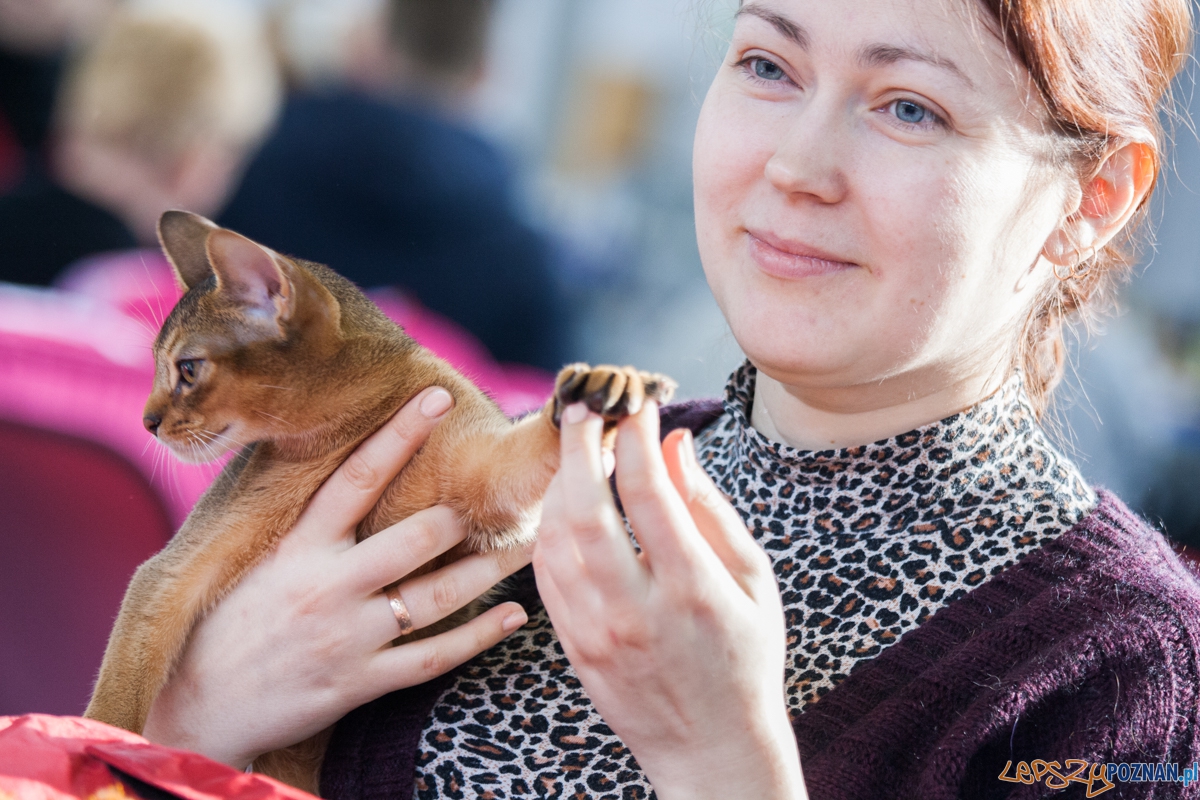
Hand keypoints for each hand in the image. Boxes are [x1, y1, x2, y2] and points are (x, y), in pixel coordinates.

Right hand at [142, 387, 531, 768]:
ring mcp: (347, 636)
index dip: (400, 432)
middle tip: (503, 495)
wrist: (194, 707)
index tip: (438, 397)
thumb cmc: (225, 622)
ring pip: (435, 595)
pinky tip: (511, 615)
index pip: (356, 475)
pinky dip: (478, 636)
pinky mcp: (359, 682)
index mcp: (297, 545)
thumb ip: (301, 519)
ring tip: (529, 544)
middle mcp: (326, 585)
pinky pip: (432, 657)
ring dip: (490, 569)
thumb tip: (345, 463)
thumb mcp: (253, 558)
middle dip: (461, 514)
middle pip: (415, 536)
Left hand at [533, 401, 806, 799]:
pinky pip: (544, 573)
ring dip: (558, 484)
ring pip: (554, 539)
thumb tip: (674, 441)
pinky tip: (565, 504)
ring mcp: (596, 633)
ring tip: (576, 453)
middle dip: (578, 447)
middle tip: (583, 409)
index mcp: (693, 589)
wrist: (712, 749)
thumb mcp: (752, 579)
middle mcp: (637, 610)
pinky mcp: (573, 647)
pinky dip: (548, 527)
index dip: (636, 436)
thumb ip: (710, 507)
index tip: (637, 405)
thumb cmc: (745, 657)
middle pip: (586, 510)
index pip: (648, 492)